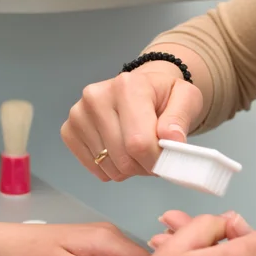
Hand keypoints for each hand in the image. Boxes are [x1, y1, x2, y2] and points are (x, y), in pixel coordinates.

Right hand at [61, 68, 202, 181]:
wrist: (143, 90)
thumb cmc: (164, 96)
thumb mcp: (186, 99)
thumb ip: (180, 119)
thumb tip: (171, 139)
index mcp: (127, 86)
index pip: (139, 143)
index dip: (156, 160)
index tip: (167, 157)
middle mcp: (96, 97)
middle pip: (123, 158)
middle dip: (144, 166)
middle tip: (154, 154)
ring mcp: (79, 114)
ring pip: (110, 167)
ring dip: (130, 169)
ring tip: (139, 150)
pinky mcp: (69, 131)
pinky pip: (95, 168)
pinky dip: (112, 169)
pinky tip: (121, 152)